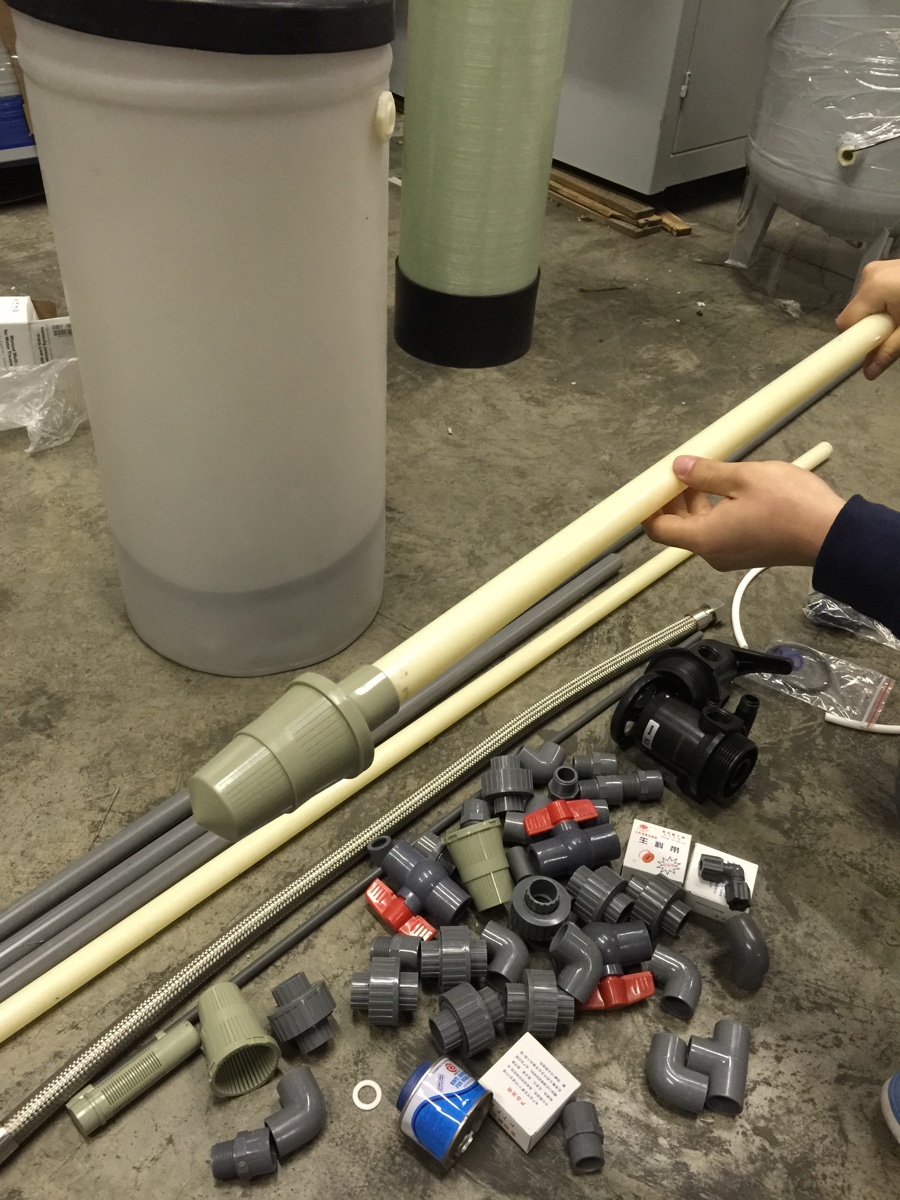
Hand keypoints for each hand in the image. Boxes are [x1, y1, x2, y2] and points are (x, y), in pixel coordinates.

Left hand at [643, 456, 844, 570]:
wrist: (832, 533)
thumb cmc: (790, 505)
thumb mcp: (743, 478)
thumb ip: (706, 474)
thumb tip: (679, 468)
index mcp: (704, 538)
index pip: (658, 530)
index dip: (648, 509)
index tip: (650, 487)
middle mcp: (712, 553)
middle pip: (678, 530)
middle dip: (673, 501)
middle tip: (678, 472)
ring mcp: (730, 555)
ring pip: (699, 530)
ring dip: (694, 504)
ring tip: (702, 473)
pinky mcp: (747, 552)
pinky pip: (719, 533)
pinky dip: (713, 512)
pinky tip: (725, 488)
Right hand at [836, 259, 899, 378]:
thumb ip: (888, 352)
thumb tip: (868, 373)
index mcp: (873, 288)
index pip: (846, 323)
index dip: (856, 340)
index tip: (869, 350)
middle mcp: (870, 274)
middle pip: (856, 313)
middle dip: (871, 328)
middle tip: (896, 333)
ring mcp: (880, 267)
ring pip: (867, 303)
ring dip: (880, 317)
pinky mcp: (888, 267)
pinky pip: (877, 293)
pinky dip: (887, 305)